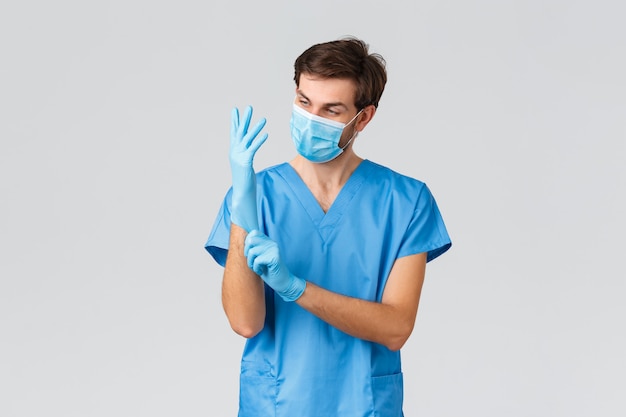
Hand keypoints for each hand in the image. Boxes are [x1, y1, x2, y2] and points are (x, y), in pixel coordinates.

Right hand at [229, 105, 267, 230]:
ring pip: (248, 138)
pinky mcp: (245, 162)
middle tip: (249, 107)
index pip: (234, 132)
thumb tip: (247, 151)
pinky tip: (266, 134)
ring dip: (255, 128)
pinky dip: (259, 140)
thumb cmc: (244, 179)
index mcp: (234, 151)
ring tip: (264, 119)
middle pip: (240, 132)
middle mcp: (235, 151)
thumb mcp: (243, 164)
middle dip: (244, 119)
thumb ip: (245, 155)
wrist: (241, 192)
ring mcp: (239, 156)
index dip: (235, 121)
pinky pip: (253, 148)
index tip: (235, 110)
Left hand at [244, 230, 305, 301]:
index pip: (254, 232)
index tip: (249, 254)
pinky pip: (257, 261)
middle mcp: (272, 243)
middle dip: (246, 253)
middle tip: (251, 262)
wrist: (282, 282)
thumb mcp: (260, 257)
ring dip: (250, 263)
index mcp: (269, 241)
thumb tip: (244, 241)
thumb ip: (254, 248)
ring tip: (256, 268)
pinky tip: (260, 272)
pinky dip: (256, 268)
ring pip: (252, 251)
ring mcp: (274, 250)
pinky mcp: (274, 258)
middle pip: (251, 241)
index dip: (247, 242)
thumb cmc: (269, 271)